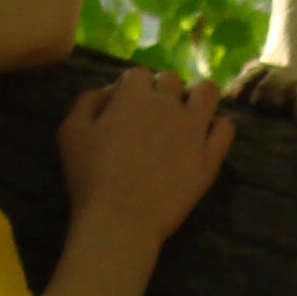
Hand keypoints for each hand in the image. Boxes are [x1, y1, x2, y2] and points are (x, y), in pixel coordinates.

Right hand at [58, 67, 234, 248]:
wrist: (120, 221)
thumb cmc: (89, 179)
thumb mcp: (70, 132)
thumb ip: (87, 101)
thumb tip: (108, 90)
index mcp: (133, 95)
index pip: (138, 74)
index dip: (131, 89)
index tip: (126, 108)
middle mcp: (168, 104)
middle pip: (172, 80)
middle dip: (163, 92)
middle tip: (155, 117)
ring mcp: (193, 129)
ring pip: (208, 92)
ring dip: (198, 97)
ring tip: (189, 115)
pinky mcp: (210, 157)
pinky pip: (226, 128)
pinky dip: (218, 127)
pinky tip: (206, 139)